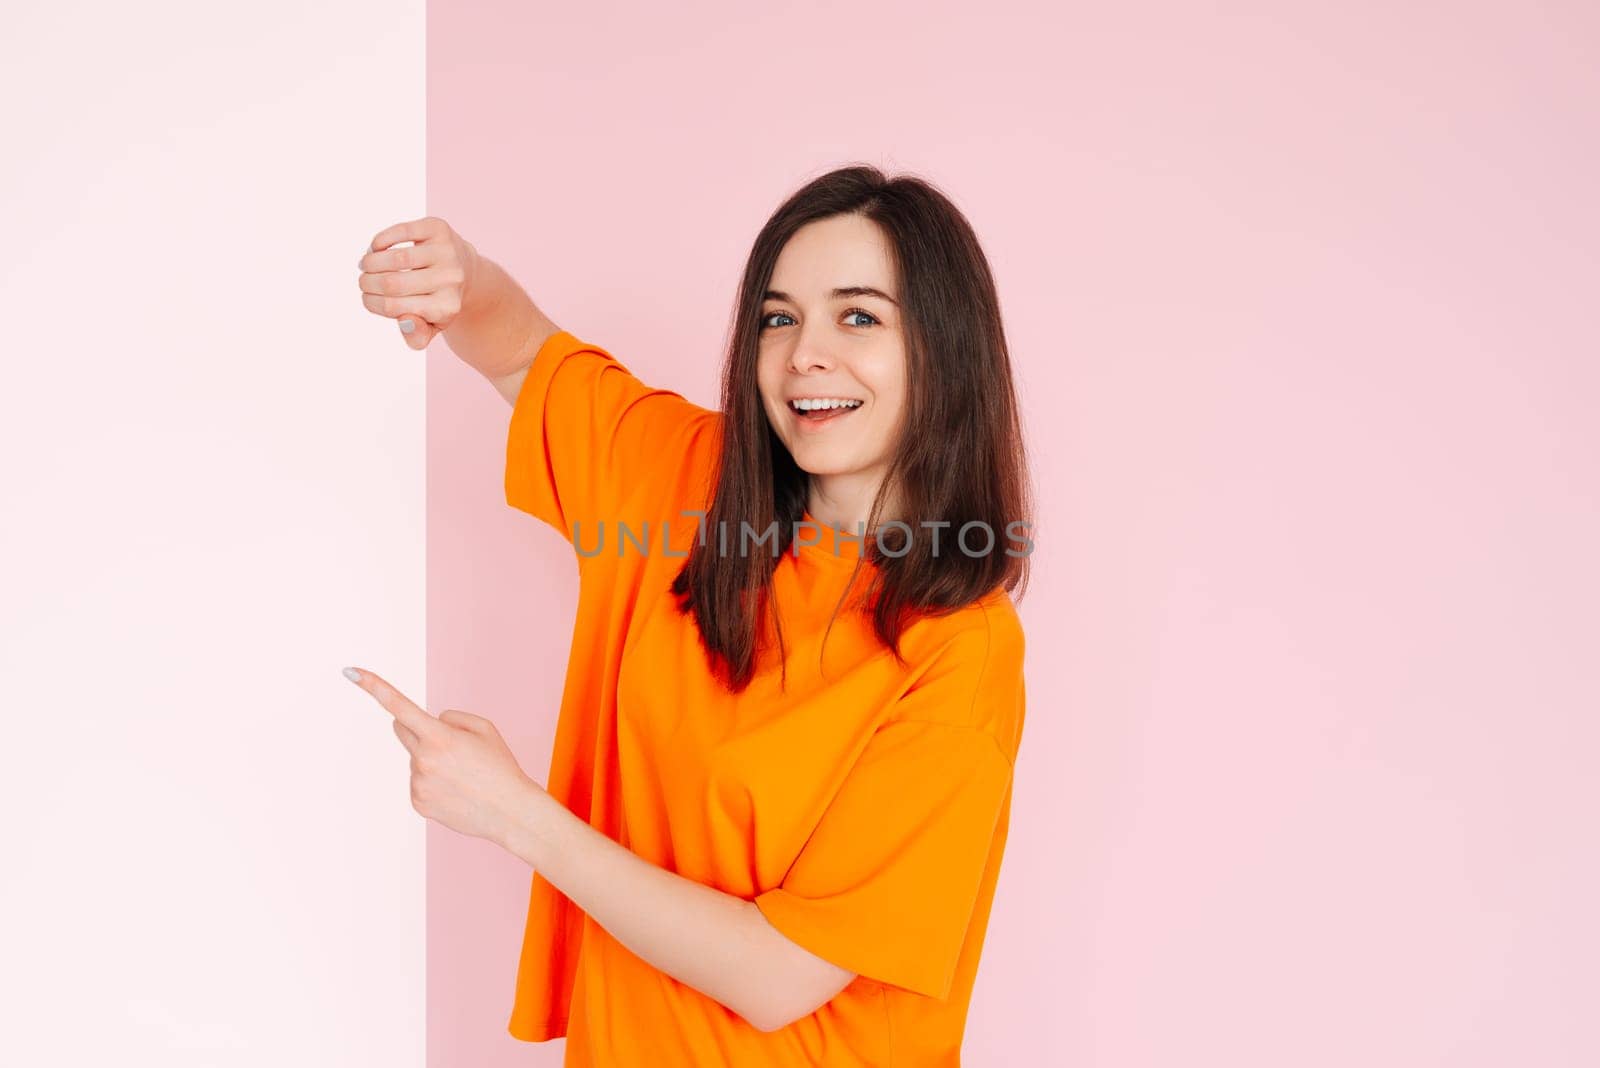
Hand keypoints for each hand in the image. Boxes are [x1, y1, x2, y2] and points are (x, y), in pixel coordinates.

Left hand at [341, 665, 540, 848]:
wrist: (510, 812)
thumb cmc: (500, 767)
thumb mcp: (485, 728)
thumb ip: (450, 718)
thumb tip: (428, 724)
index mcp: (439, 737)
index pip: (399, 706)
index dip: (373, 686)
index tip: (350, 671)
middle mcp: (423, 760)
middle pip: (402, 730)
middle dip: (419, 729)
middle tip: (449, 744)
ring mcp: (418, 783)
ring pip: (415, 759)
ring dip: (433, 761)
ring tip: (463, 777)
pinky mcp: (417, 802)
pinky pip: (418, 782)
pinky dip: (434, 782)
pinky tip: (456, 791)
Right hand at [357, 216, 478, 350]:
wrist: (465, 271)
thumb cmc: (439, 300)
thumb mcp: (431, 325)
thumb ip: (417, 336)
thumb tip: (405, 322)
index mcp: (446, 307)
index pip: (394, 308)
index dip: (371, 303)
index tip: (367, 298)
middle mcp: (451, 279)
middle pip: (392, 283)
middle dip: (368, 283)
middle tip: (364, 282)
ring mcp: (447, 253)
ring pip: (396, 258)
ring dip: (370, 262)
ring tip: (366, 266)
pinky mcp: (439, 230)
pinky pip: (403, 231)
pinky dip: (381, 240)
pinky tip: (376, 248)